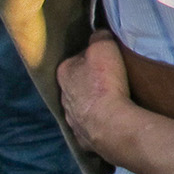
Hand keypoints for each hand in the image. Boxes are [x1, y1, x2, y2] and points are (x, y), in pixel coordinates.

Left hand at [57, 31, 131, 156]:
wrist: (110, 124)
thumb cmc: (105, 83)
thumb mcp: (104, 47)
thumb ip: (99, 37)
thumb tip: (98, 35)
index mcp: (64, 72)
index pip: (76, 59)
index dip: (91, 58)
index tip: (106, 60)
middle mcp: (62, 96)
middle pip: (77, 84)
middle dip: (90, 82)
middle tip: (110, 80)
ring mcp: (71, 119)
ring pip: (81, 106)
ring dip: (92, 104)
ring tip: (112, 103)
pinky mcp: (82, 138)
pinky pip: (89, 127)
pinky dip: (97, 123)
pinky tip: (110, 121)